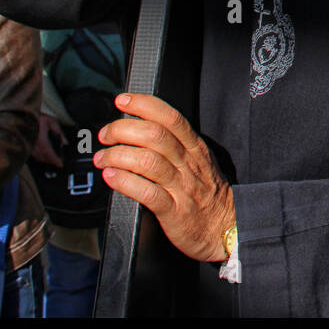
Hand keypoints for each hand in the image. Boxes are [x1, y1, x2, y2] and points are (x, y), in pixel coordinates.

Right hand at [33, 114, 65, 167]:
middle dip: (51, 161)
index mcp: (40, 137)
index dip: (54, 159)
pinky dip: (40, 157)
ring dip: (46, 160)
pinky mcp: (27, 145)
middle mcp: (33, 143)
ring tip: (53, 160)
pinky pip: (33, 155)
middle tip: (59, 162)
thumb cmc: (40, 117)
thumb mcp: (52, 122)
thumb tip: (65, 143)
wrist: (28, 115)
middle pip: (42, 157)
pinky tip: (45, 156)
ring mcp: (29, 144)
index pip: (47, 151)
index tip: (60, 164)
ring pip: (37, 157)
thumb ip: (59, 133)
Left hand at [95, 94, 234, 262]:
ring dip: (117, 155)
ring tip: (103, 158)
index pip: (170, 117)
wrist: (226, 228)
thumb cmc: (207, 194)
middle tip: (106, 135)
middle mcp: (188, 163)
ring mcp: (182, 187)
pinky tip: (111, 177)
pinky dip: (124, 182)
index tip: (122, 101)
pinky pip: (146, 192)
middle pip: (154, 135)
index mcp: (194, 148)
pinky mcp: (174, 211)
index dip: (143, 105)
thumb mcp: (198, 161)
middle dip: (122, 129)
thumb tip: (138, 129)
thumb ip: (175, 145)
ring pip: (147, 161)